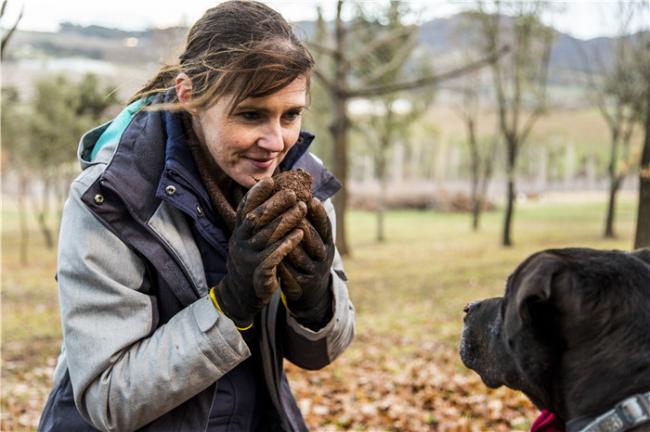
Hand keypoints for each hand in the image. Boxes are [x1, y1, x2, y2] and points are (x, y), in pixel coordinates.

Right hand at [214, 178, 305, 328]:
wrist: (241, 294)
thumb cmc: (252, 259)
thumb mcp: (249, 239)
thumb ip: (258, 221)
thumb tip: (272, 194)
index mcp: (239, 231)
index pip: (245, 208)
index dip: (256, 194)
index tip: (270, 180)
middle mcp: (240, 242)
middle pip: (256, 218)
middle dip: (274, 204)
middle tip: (293, 194)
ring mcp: (248, 257)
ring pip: (266, 235)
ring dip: (285, 220)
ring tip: (302, 208)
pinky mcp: (258, 272)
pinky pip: (272, 256)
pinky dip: (286, 243)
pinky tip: (299, 233)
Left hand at [278, 197, 334, 326]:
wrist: (312, 291)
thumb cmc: (308, 255)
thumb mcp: (315, 240)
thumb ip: (308, 221)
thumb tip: (302, 191)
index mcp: (327, 242)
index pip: (325, 226)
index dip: (319, 213)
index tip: (311, 198)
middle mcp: (323, 256)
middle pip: (313, 238)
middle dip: (301, 223)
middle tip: (290, 209)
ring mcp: (313, 271)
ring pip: (300, 255)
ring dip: (287, 242)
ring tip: (275, 229)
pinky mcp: (302, 285)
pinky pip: (289, 273)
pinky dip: (279, 262)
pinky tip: (268, 253)